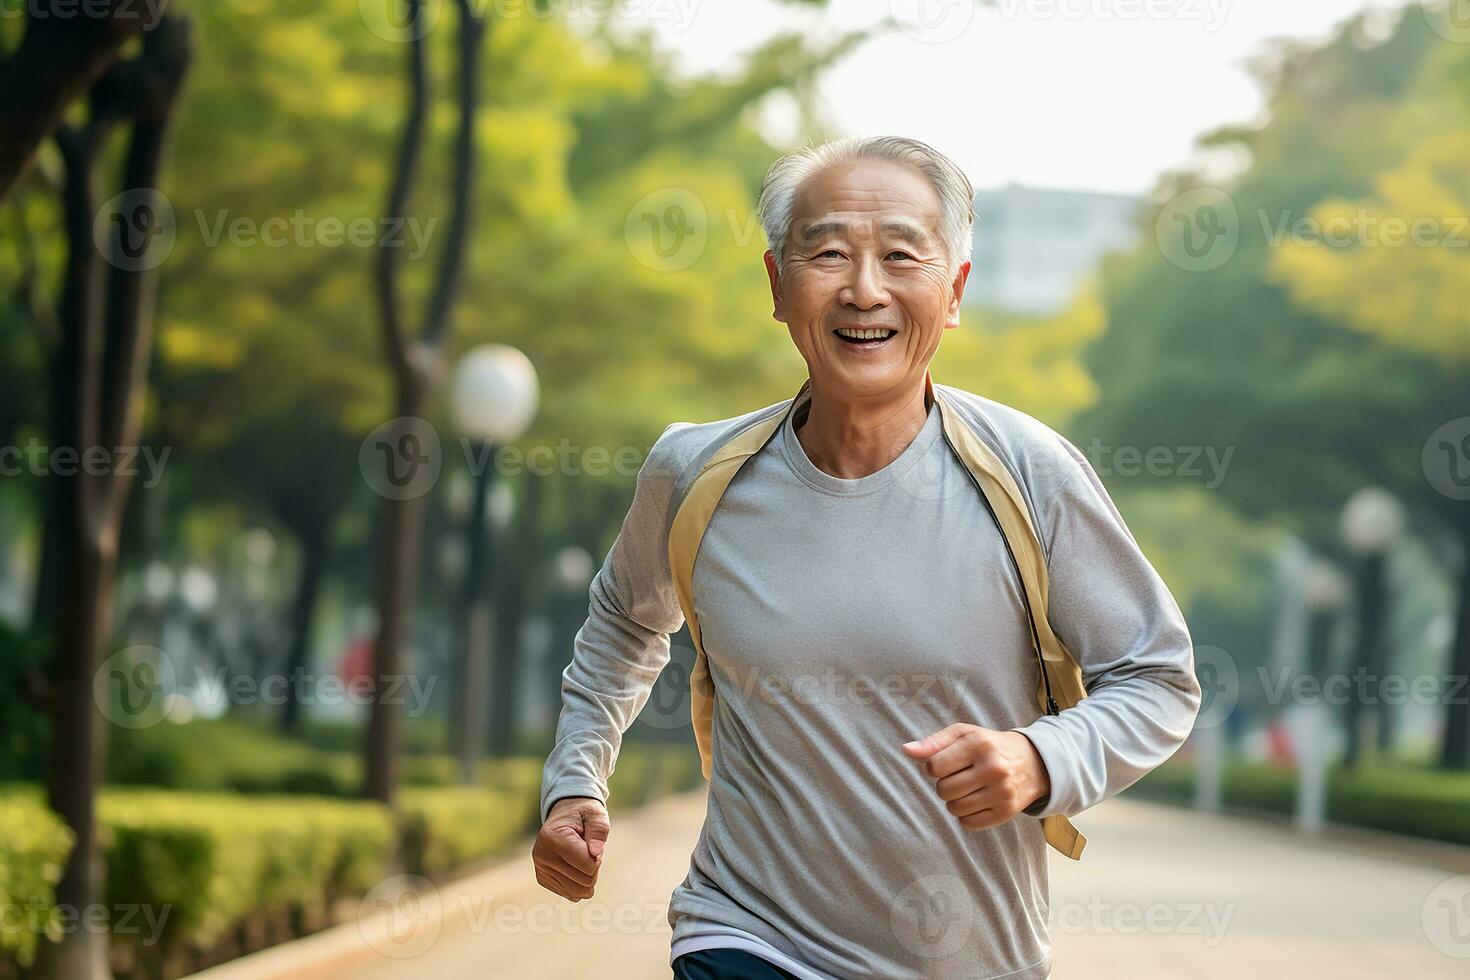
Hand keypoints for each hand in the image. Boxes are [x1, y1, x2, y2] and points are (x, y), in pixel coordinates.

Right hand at [532, 796, 609, 900]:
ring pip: (577, 892)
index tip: (592, 843)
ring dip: (587, 877)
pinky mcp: (542, 878)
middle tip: (588, 850)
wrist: (564, 814)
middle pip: (584, 881)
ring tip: (581, 858)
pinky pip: (570, 894)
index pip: (588, 864)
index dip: (598, 857)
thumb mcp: (595, 814)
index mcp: (553, 837)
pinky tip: (574, 867)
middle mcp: (542, 855)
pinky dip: (578, 883)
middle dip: (593, 868)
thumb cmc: (582, 814)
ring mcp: (540, 868)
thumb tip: (596, 854)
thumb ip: (599, 830)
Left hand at [901, 723, 1050, 830]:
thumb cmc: (988, 745)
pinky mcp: (1006, 812)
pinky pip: (969, 824)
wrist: (1032, 762)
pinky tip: (976, 801)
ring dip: (954, 801)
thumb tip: (906, 750)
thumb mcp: (963, 734)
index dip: (932, 767)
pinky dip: (966, 816)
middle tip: (958, 777)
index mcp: (978, 744)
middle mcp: (993, 768)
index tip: (943, 764)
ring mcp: (1001, 792)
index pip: (934, 766)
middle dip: (944, 785)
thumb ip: (933, 742)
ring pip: (954, 808)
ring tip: (967, 788)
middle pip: (944, 790)